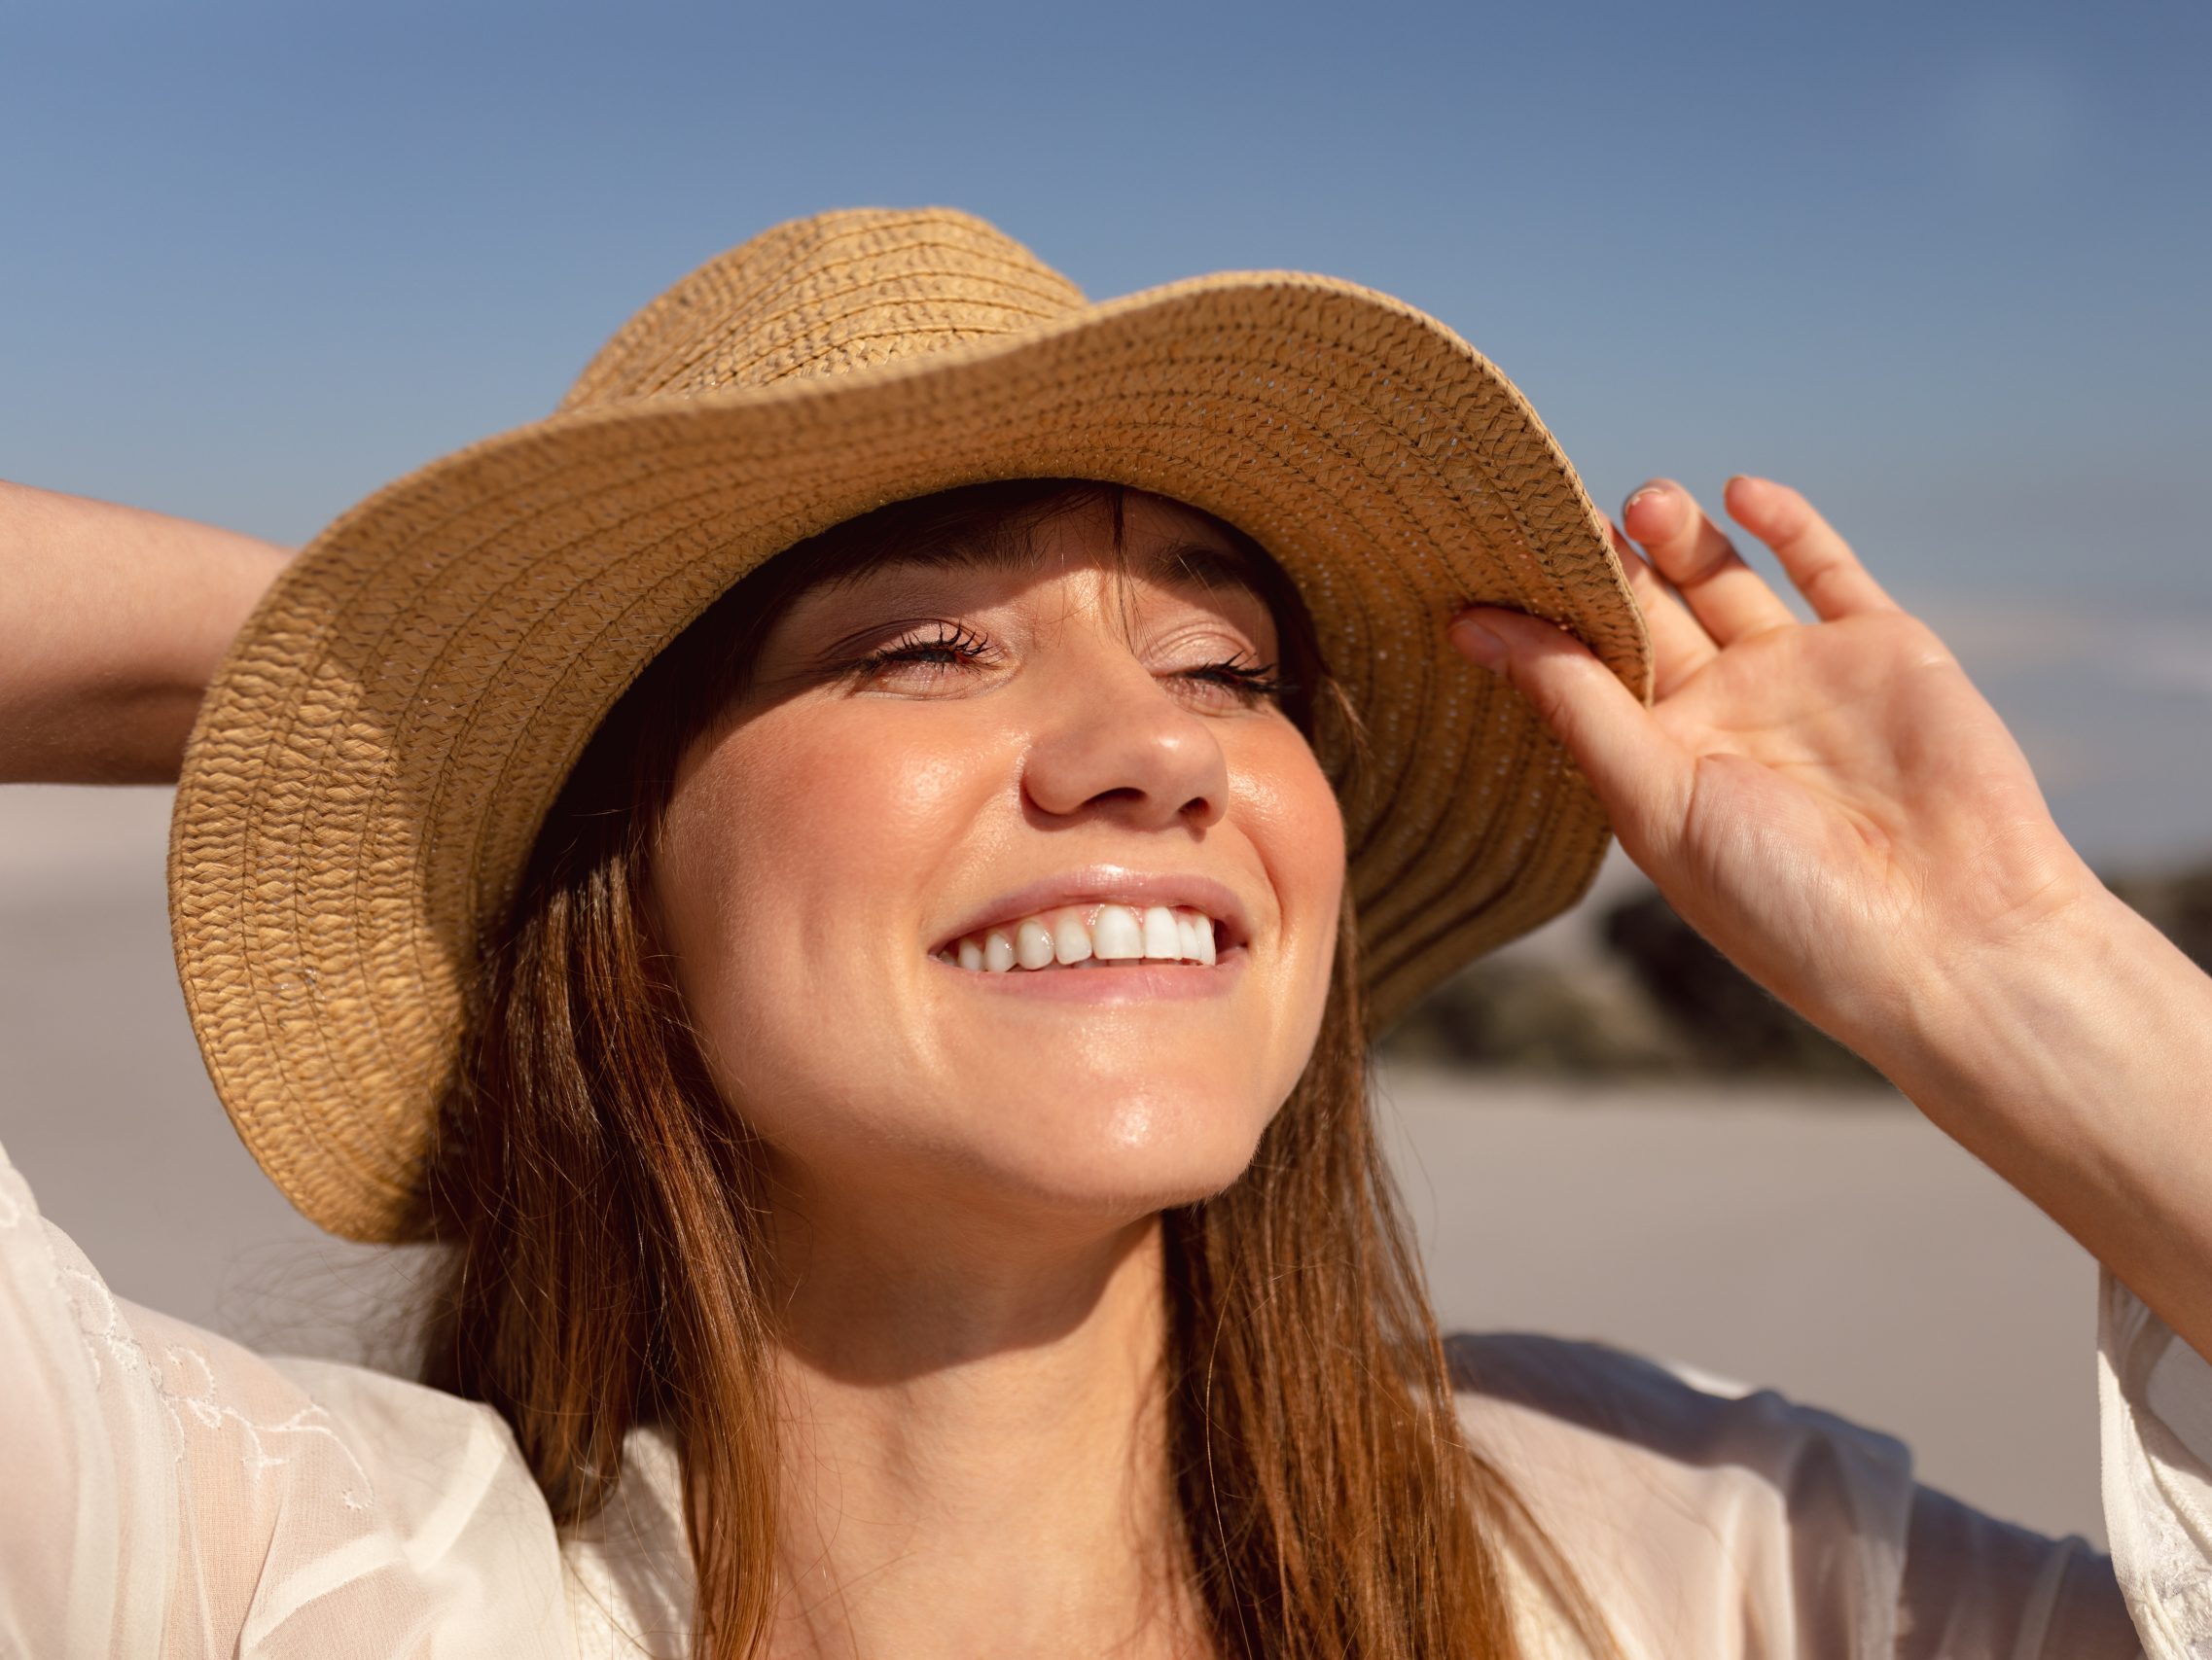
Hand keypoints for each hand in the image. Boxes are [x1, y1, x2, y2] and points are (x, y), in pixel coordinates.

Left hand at [1447, 475, 2097, 1069]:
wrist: (1949, 937)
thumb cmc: (1783, 901)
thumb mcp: (1655, 801)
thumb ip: (1577, 703)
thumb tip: (1472, 626)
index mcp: (1658, 763)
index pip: (1582, 667)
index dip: (1540, 614)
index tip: (1480, 556)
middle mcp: (1723, 715)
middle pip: (1646, 610)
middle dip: (1605, 561)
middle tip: (1561, 508)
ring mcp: (1801, 676)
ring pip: (1722, 578)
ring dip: (1679, 535)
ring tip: (1642, 503)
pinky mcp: (1881, 647)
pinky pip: (1824, 566)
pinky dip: (1783, 523)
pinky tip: (1736, 493)